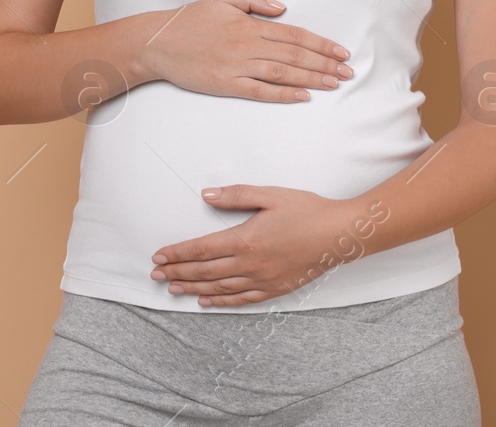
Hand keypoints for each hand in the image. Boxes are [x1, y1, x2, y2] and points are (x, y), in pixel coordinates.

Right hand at [138, 0, 353, 103]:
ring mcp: (237, 66)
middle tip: (348, 72)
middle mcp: (247, 44)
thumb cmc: (188, 20)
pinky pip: (260, 91)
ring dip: (311, 79)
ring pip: (283, 73)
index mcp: (249, 24)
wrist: (157, 43)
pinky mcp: (226, 84)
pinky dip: (283, 94)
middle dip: (325, 64)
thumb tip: (281, 7)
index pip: (294, 34)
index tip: (341, 52)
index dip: (321, 44)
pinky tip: (302, 97)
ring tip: (334, 84)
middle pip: (295, 55)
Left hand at [150, 185, 358, 306]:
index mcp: (245, 239)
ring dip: (192, 289)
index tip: (159, 256)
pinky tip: (206, 301)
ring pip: (219, 288)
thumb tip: (206, 195)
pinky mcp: (274, 289)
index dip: (177, 253)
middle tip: (157, 275)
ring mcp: (262, 280)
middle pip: (204, 271)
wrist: (339, 235)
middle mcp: (249, 264)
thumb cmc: (307, 211)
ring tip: (173, 289)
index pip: (201, 249)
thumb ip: (236, 195)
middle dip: (177, 273)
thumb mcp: (270, 195)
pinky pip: (241, 299)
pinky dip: (220, 302)